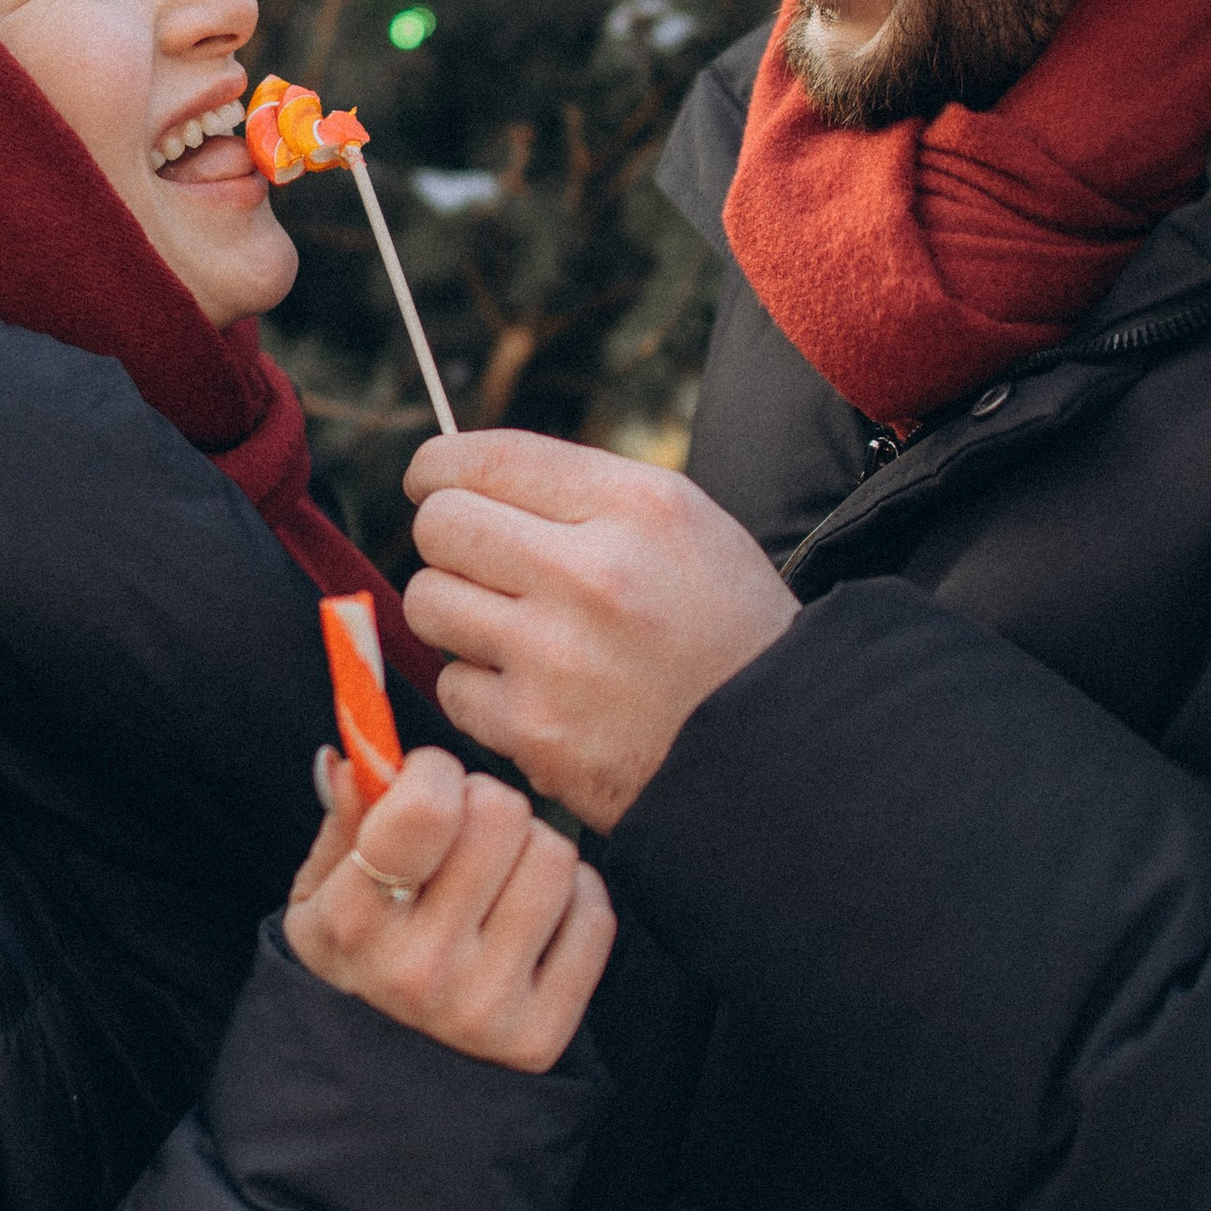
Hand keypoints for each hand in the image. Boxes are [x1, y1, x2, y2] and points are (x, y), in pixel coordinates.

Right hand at [285, 743, 611, 1071]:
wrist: (379, 1085)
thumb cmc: (353, 962)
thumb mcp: (319, 895)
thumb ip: (343, 822)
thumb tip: (356, 757)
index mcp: (355, 921)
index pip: (429, 809)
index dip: (436, 771)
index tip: (428, 784)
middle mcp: (420, 969)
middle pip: (502, 815)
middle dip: (486, 804)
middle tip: (468, 830)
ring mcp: (484, 1007)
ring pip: (556, 857)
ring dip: (532, 848)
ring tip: (501, 874)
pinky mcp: (539, 1036)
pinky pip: (595, 917)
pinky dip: (574, 899)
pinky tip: (534, 914)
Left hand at [402, 431, 796, 833]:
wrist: (783, 754)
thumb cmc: (728, 634)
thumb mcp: (688, 528)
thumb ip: (584, 497)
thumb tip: (467, 478)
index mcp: (637, 505)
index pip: (486, 457)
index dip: (437, 468)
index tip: (428, 482)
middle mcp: (593, 572)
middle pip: (440, 525)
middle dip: (448, 541)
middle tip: (477, 565)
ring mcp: (558, 657)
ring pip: (429, 602)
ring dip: (456, 615)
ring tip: (510, 631)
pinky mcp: (535, 732)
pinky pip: (452, 686)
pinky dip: (480, 691)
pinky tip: (532, 693)